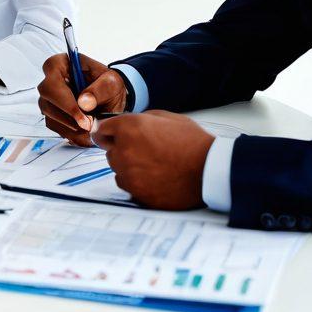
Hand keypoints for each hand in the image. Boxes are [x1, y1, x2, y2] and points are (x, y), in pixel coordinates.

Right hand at [37, 53, 127, 146]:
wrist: (110, 98)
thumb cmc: (108, 84)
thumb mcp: (112, 82)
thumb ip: (100, 90)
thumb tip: (84, 102)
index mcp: (61, 64)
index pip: (52, 79)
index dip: (64, 99)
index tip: (82, 114)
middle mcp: (50, 80)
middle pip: (47, 99)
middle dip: (68, 116)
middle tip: (88, 125)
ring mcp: (49, 97)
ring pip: (49, 114)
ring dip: (69, 126)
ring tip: (90, 128)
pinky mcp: (51, 112)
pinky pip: (54, 125)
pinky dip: (69, 133)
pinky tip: (84, 132)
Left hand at [93, 111, 213, 208]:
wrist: (211, 170)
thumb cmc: (193, 143)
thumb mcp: (167, 118)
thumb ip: (141, 119)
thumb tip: (127, 125)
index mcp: (130, 128)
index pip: (101, 130)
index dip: (107, 133)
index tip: (109, 137)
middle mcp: (124, 150)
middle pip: (110, 152)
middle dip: (122, 150)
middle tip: (146, 152)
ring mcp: (129, 174)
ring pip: (118, 170)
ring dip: (129, 167)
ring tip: (155, 166)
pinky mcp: (137, 193)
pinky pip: (127, 185)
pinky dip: (137, 183)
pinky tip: (156, 178)